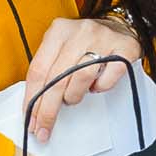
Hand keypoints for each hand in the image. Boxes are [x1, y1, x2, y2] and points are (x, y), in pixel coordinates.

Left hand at [23, 14, 141, 145]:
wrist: (119, 27)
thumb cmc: (86, 43)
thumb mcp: (61, 48)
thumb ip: (48, 69)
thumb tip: (34, 105)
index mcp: (59, 30)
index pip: (38, 70)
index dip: (32, 99)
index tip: (30, 120)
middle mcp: (80, 32)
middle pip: (57, 78)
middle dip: (48, 109)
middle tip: (44, 128)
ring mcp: (103, 39)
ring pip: (81, 77)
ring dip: (73, 96)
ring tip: (73, 98)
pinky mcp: (125, 49)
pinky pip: (108, 78)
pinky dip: (100, 88)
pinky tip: (95, 87)